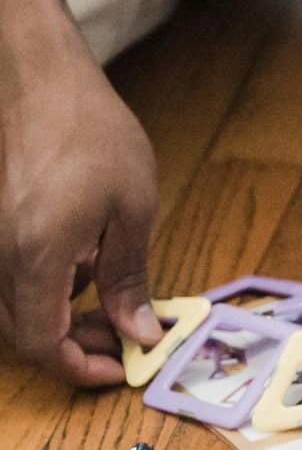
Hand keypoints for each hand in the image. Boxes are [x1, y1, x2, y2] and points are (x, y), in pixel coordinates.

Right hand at [0, 20, 161, 384]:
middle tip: (124, 340)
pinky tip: (86, 268)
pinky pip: (11, 279)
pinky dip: (47, 290)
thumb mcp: (133, 209)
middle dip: (75, 348)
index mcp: (34, 259)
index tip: (119, 369)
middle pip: (23, 335)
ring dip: (61, 321)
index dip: (80, 369)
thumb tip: (140, 334)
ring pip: (14, 310)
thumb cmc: (91, 133)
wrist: (39, 81)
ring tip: (113, 306)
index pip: (40, 346)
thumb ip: (129, 278)